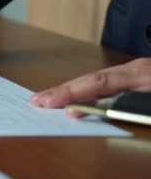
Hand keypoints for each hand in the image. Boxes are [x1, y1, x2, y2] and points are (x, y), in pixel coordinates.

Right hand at [29, 58, 150, 116]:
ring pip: (98, 77)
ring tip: (49, 99)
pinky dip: (89, 88)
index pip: (100, 83)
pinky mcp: (140, 73)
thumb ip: (136, 108)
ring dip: (72, 89)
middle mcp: (136, 69)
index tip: (53, 104)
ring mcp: (138, 69)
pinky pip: (108, 80)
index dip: (74, 93)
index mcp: (143, 76)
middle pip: (93, 77)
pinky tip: (78, 95)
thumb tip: (101, 108)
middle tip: (37, 100)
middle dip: (63, 90)